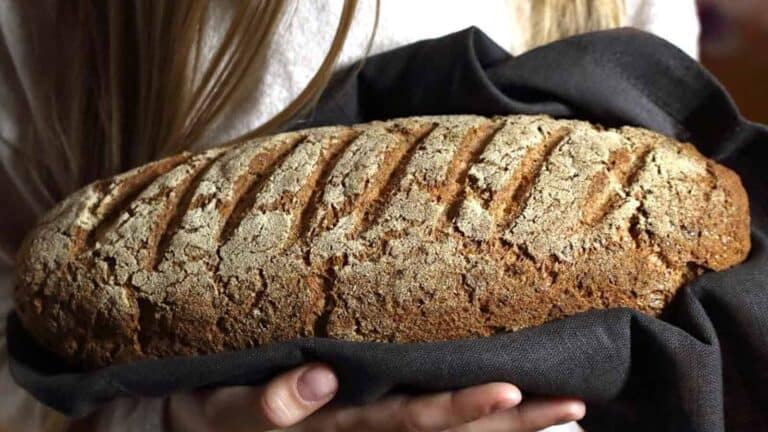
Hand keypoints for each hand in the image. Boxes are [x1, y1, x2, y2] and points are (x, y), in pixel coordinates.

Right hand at [167, 363, 584, 431]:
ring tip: (565, 420)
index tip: (521, 393)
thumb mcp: (229, 413)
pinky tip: (504, 424)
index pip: (417, 423)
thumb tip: (321, 379)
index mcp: (343, 430)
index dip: (467, 409)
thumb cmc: (209, 421)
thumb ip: (275, 402)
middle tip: (577, 408)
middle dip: (514, 426)